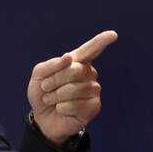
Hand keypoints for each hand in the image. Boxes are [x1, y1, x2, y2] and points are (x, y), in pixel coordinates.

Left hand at [27, 30, 117, 144]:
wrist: (42, 117)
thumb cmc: (43, 93)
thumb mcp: (39, 76)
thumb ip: (52, 65)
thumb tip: (69, 57)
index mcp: (76, 63)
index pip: (90, 50)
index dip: (100, 42)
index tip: (113, 34)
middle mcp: (89, 74)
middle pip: (76, 70)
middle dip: (55, 80)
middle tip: (45, 88)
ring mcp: (93, 90)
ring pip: (76, 88)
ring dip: (56, 95)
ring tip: (51, 100)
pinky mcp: (95, 107)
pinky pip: (77, 104)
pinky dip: (62, 107)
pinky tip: (61, 109)